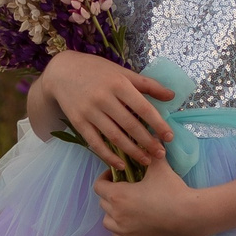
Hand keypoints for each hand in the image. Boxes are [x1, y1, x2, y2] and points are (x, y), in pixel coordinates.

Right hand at [40, 50, 173, 169]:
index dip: (158, 124)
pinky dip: (108, 156)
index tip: (170, 137)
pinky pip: (95, 143)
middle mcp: (104, 98)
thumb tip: (172, 96)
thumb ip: (147, 85)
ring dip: (132, 152)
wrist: (63, 71)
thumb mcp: (122, 72)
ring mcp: (89, 111)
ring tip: (146, 160)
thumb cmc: (97, 70)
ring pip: (114, 136)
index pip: (143, 108)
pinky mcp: (78, 122)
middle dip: (147, 142)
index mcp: (118, 84)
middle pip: (130, 125)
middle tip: (161, 154)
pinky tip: (121, 165)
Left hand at [95, 159, 200, 235]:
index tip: (116, 175)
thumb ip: (150, 151)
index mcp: (118, 195)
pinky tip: (131, 222)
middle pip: (103, 202)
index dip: (105, 178)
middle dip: (110, 194)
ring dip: (113, 213)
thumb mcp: (159, 167)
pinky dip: (120, 229)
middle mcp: (116, 215)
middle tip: (125, 188)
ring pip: (107, 221)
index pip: (98, 186)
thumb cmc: (171, 190)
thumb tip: (151, 136)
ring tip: (126, 206)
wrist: (188, 215)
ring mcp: (124, 230)